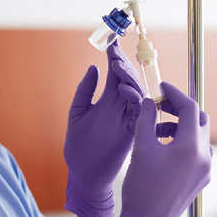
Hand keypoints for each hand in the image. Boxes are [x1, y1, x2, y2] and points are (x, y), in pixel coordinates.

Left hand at [64, 41, 144, 216]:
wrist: (83, 174)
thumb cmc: (78, 145)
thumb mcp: (77, 113)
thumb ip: (84, 91)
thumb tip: (93, 67)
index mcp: (108, 101)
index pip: (115, 74)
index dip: (114, 58)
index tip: (111, 42)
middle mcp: (119, 107)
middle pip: (128, 80)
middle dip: (123, 66)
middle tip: (114, 56)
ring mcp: (127, 118)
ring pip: (136, 93)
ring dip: (129, 79)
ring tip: (117, 67)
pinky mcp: (131, 132)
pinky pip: (139, 113)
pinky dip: (134, 100)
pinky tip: (124, 91)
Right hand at [104, 81, 211, 216]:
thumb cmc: (141, 188)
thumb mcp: (141, 149)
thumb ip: (146, 120)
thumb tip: (149, 102)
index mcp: (191, 148)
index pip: (189, 108)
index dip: (174, 94)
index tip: (161, 87)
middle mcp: (204, 157)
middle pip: (198, 120)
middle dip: (179, 109)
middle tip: (159, 105)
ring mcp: (204, 170)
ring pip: (198, 136)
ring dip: (179, 126)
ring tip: (155, 128)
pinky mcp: (200, 179)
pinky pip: (196, 152)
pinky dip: (182, 142)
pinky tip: (162, 146)